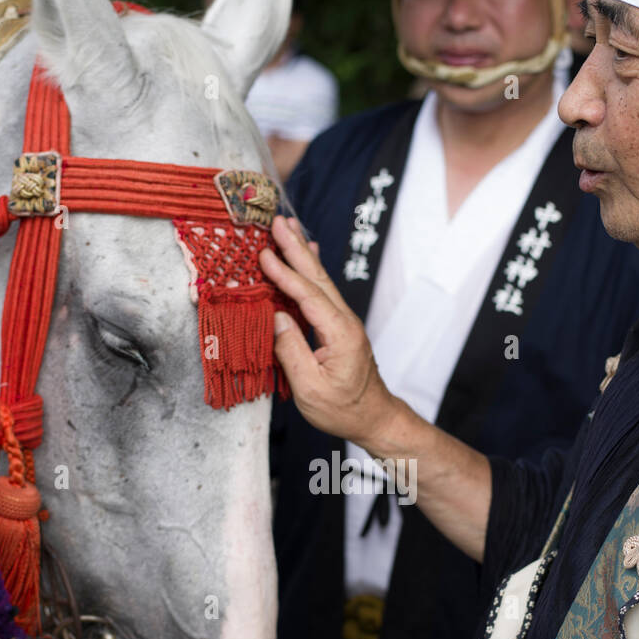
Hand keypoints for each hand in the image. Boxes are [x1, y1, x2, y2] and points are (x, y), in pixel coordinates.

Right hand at [261, 216, 399, 446]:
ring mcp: (345, 322)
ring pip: (321, 281)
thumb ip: (291, 352)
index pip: (308, 296)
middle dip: (297, 248)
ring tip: (290, 228)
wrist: (375, 417)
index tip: (264, 255)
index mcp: (340, 334)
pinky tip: (309, 256)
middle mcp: (346, 322)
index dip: (285, 274)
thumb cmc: (343, 410)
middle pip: (318, 278)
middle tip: (279, 221)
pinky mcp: (340, 327)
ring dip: (303, 254)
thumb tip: (275, 317)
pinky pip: (322, 292)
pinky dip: (310, 271)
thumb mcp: (311, 389)